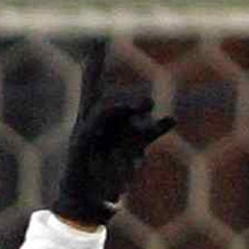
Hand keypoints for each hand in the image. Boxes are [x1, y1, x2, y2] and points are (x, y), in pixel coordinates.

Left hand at [52, 40, 173, 225]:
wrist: (86, 205)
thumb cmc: (77, 175)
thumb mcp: (84, 143)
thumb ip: (103, 118)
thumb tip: (133, 106)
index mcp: (87, 120)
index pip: (93, 87)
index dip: (96, 65)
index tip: (98, 42)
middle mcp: (105, 124)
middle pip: (121, 101)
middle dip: (130, 101)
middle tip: (143, 104)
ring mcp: (122, 135)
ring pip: (137, 116)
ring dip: (140, 118)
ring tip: (143, 121)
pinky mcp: (135, 149)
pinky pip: (151, 132)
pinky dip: (160, 126)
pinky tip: (170, 120)